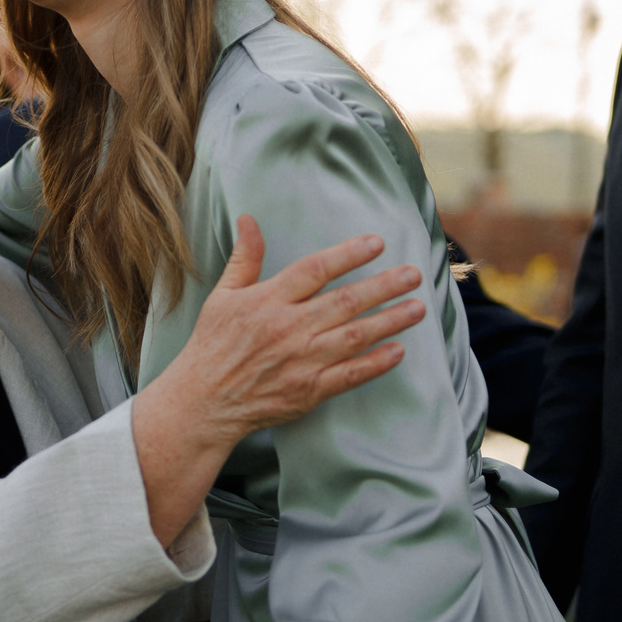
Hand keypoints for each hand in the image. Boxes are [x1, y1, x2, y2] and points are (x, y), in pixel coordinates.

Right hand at [130, 223, 424, 544]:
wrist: (203, 402)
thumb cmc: (212, 346)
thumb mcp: (223, 296)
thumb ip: (244, 258)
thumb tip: (249, 219)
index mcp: (267, 301)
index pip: (315, 270)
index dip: (348, 255)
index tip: (376, 243)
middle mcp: (287, 328)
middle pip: (344, 301)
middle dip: (383, 286)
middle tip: (413, 274)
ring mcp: (300, 361)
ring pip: (355, 336)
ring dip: (390, 321)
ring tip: (417, 308)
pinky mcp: (308, 391)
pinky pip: (349, 375)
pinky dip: (376, 364)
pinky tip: (398, 351)